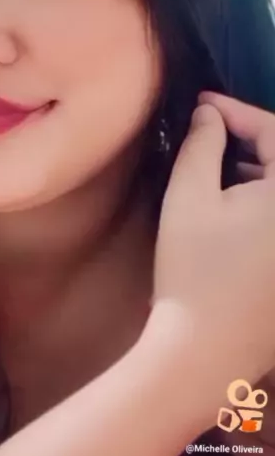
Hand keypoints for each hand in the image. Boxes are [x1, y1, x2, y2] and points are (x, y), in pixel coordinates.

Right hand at [149, 92, 274, 403]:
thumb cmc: (193, 270)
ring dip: (261, 170)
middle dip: (252, 139)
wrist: (206, 352)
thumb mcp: (188, 197)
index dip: (236, 111)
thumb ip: (202, 143)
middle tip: (210, 131)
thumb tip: (209, 114)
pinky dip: (266, 202)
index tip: (200, 103)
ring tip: (218, 168)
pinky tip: (237, 207)